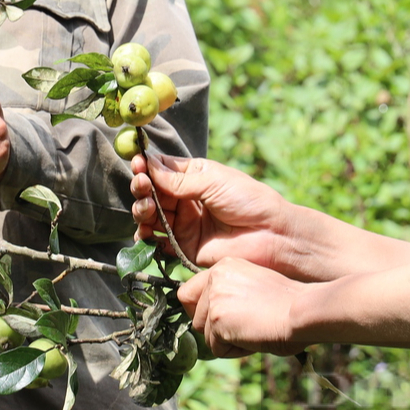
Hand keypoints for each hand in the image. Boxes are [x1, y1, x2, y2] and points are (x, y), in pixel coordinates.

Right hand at [129, 152, 300, 273]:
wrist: (271, 236)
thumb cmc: (249, 200)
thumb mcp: (213, 181)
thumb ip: (178, 179)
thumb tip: (148, 163)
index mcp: (194, 177)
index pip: (161, 170)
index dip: (147, 167)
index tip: (138, 164)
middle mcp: (185, 200)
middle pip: (152, 193)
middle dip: (142, 188)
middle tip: (143, 187)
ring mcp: (184, 224)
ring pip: (150, 216)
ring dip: (142, 210)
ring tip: (147, 209)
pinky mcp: (184, 247)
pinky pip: (157, 242)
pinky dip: (146, 237)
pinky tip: (146, 232)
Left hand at [177, 258, 308, 356]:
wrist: (302, 311)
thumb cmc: (289, 304)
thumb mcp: (253, 287)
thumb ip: (229, 295)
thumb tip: (210, 319)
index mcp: (224, 266)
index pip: (188, 293)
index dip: (201, 312)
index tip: (221, 321)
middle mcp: (214, 277)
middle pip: (195, 317)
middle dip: (215, 330)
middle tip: (245, 328)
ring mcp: (213, 298)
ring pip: (205, 336)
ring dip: (227, 342)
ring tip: (254, 332)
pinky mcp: (217, 318)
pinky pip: (217, 349)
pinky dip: (235, 351)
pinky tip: (254, 339)